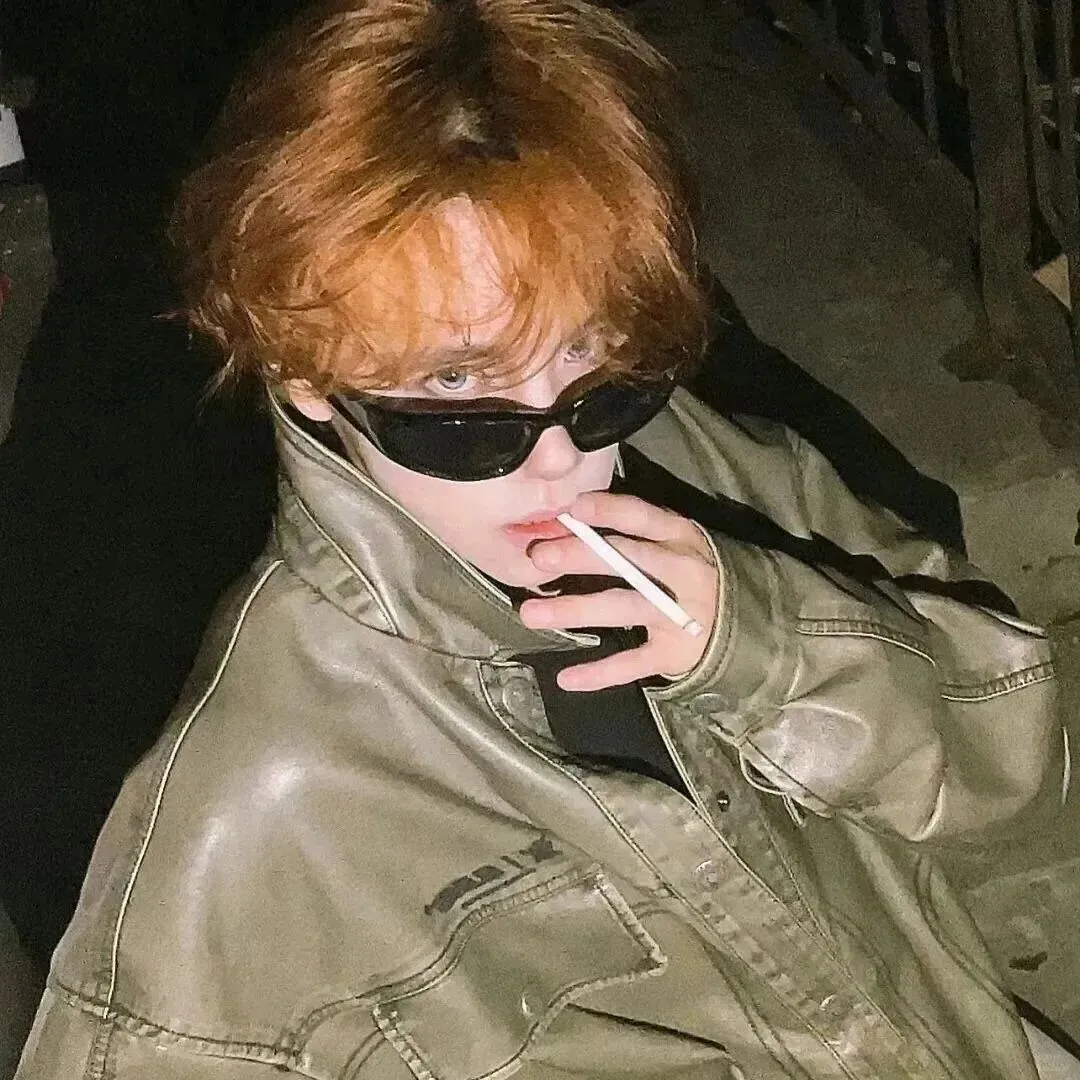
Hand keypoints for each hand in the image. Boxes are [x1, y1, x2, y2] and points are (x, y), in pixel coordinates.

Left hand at [518, 491, 718, 690]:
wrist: (750, 622)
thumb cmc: (695, 574)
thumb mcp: (678, 543)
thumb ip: (638, 531)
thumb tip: (572, 518)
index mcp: (681, 537)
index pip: (642, 517)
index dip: (609, 511)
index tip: (573, 508)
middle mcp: (683, 572)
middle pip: (625, 561)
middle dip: (579, 557)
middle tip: (539, 558)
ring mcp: (679, 615)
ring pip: (621, 607)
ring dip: (575, 609)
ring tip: (531, 614)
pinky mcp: (676, 652)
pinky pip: (633, 663)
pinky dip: (600, 672)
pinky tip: (565, 677)